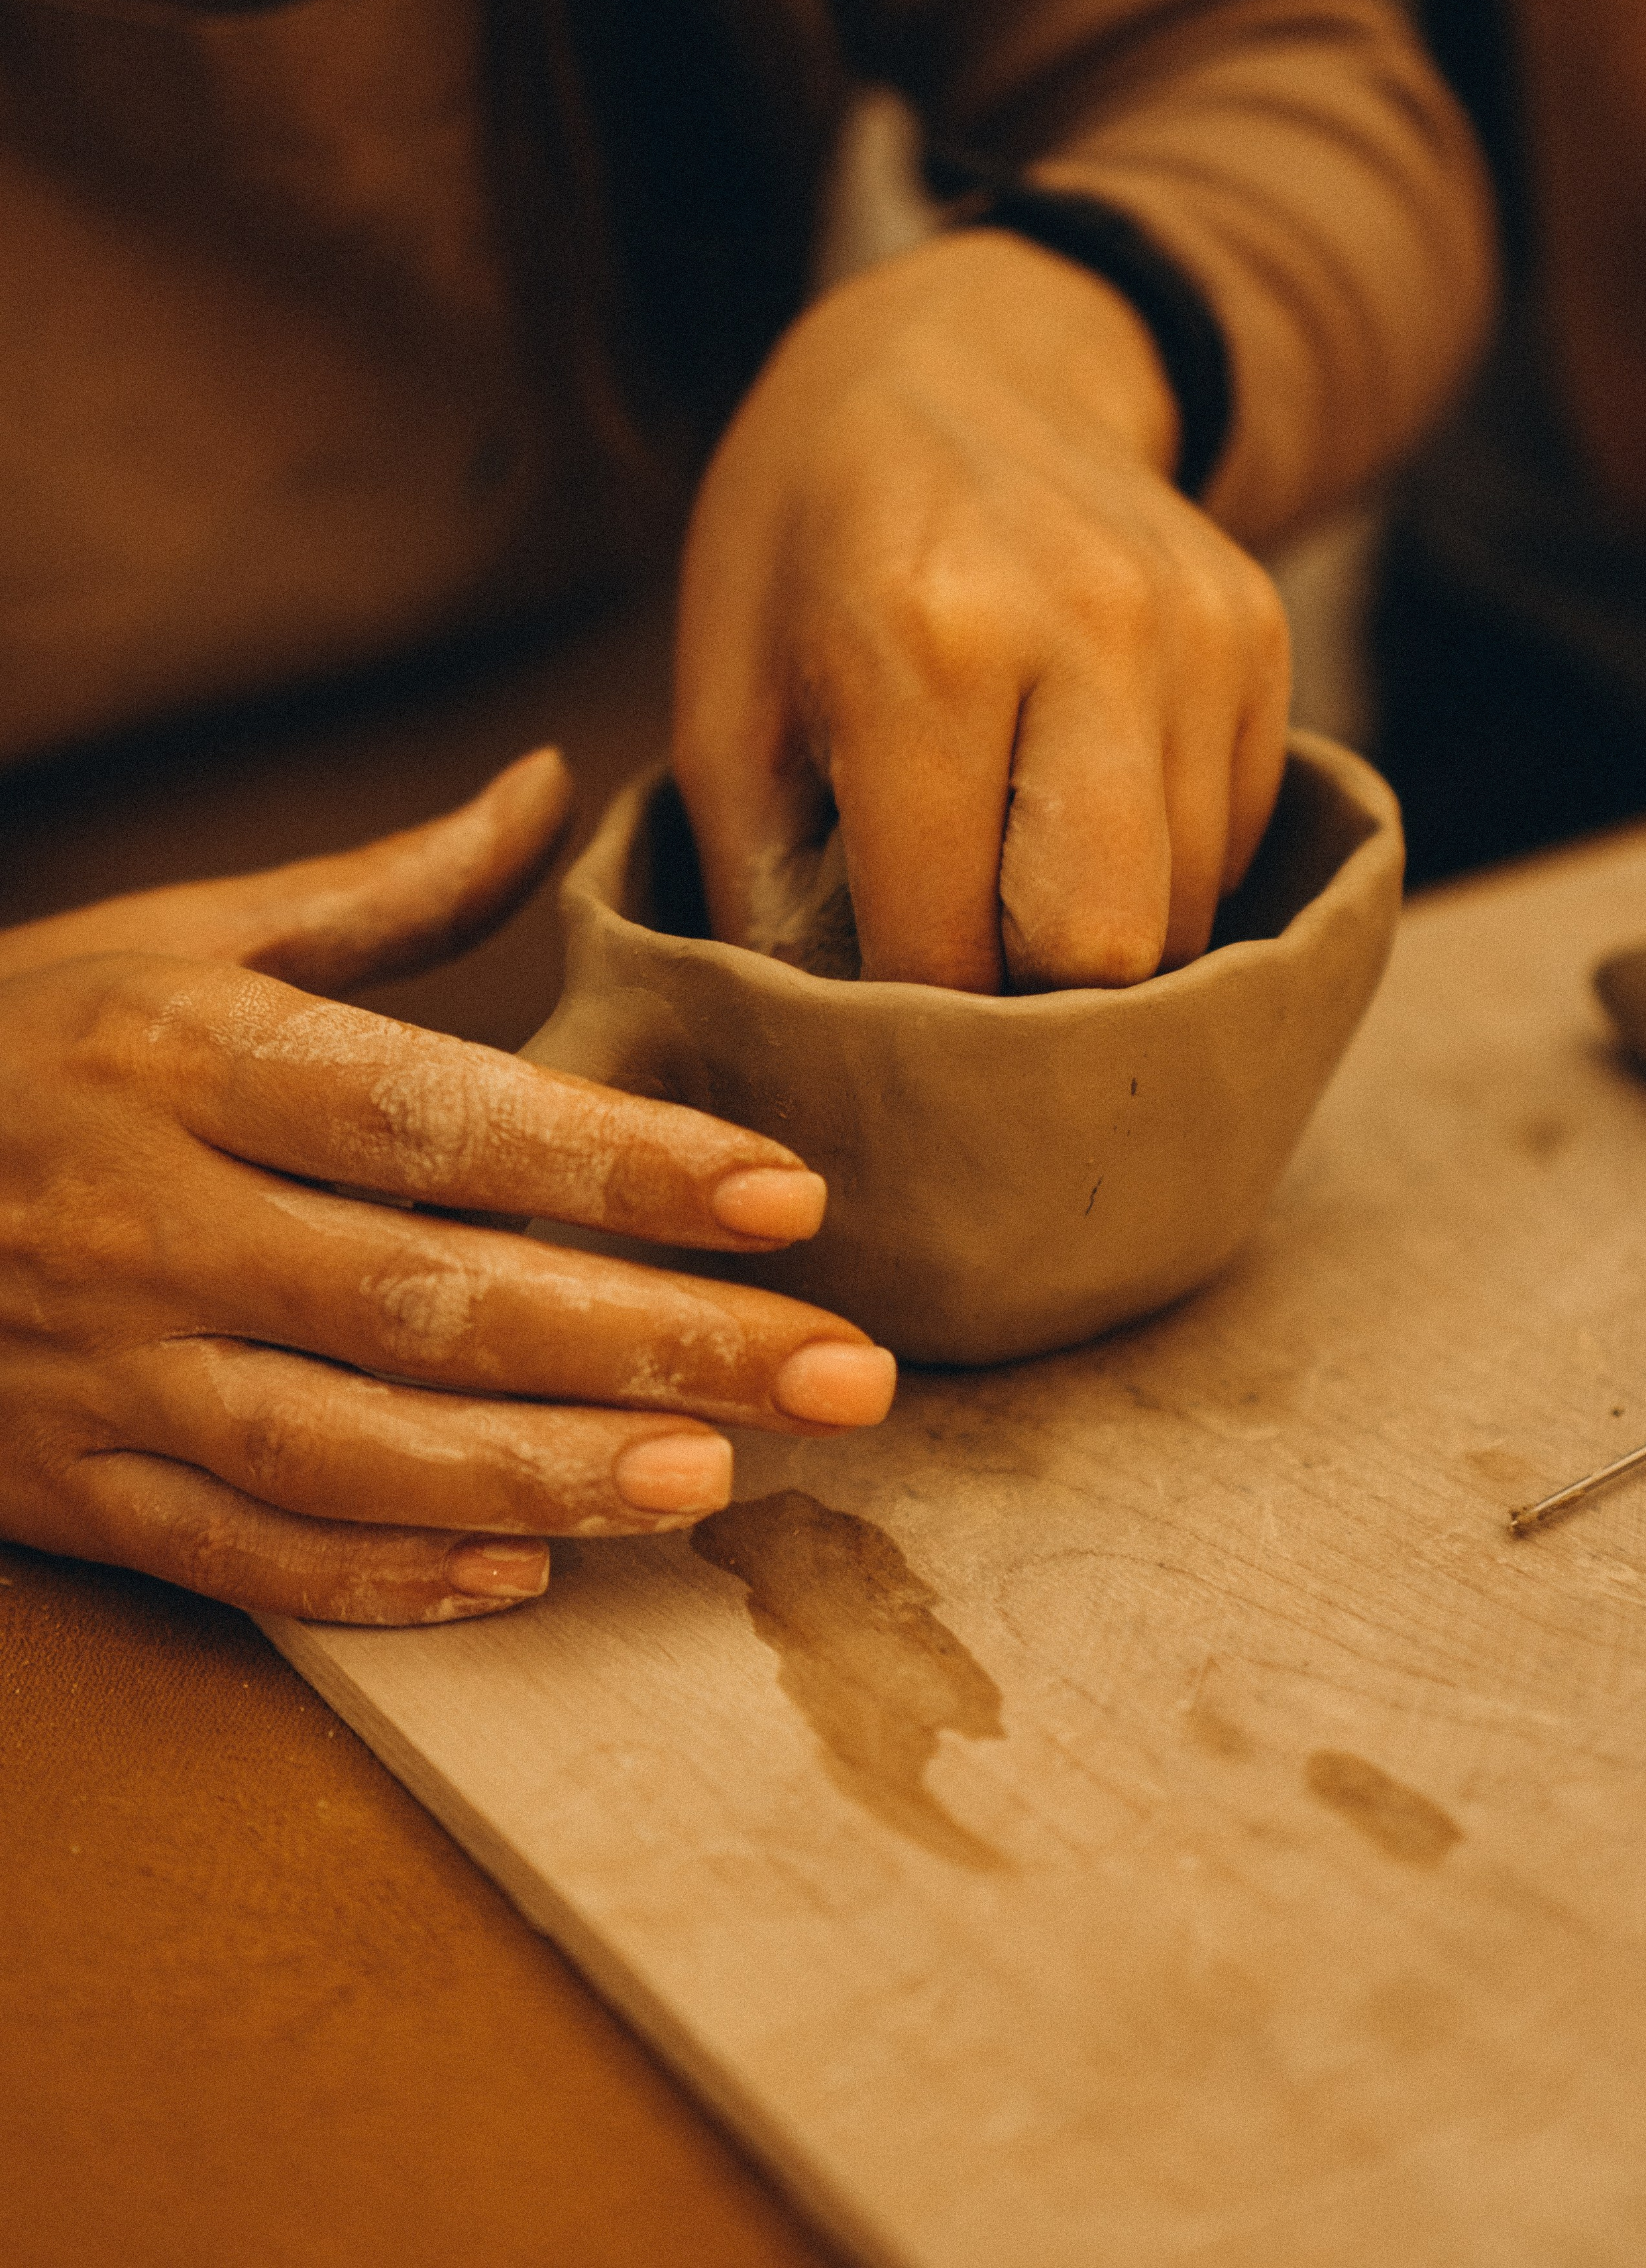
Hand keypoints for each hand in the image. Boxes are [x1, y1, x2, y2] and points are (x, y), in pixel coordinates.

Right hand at [0, 752, 894, 1624]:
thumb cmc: (26, 1042)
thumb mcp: (179, 939)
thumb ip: (384, 888)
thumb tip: (552, 784)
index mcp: (188, 1058)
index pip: (437, 1115)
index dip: (620, 1160)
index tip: (790, 1192)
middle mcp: (150, 1218)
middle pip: (432, 1297)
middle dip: (653, 1342)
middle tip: (844, 1376)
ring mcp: (103, 1370)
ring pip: (350, 1450)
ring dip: (543, 1474)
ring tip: (716, 1481)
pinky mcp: (70, 1487)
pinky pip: (239, 1556)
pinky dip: (382, 1580)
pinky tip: (529, 1577)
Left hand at [674, 230, 1289, 991]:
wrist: (967, 356)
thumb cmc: (805, 540)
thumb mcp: (725, 700)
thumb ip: (766, 890)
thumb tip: (827, 1064)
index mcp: (928, 643)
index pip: (948, 943)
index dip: (905, 1031)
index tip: (868, 1049)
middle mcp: (1092, 631)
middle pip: (1109, 950)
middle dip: (1029, 1021)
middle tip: (955, 1015)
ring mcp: (1200, 633)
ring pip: (1185, 916)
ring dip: (1093, 957)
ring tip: (1005, 911)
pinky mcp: (1264, 640)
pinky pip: (1232, 847)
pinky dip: (1154, 883)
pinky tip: (1072, 831)